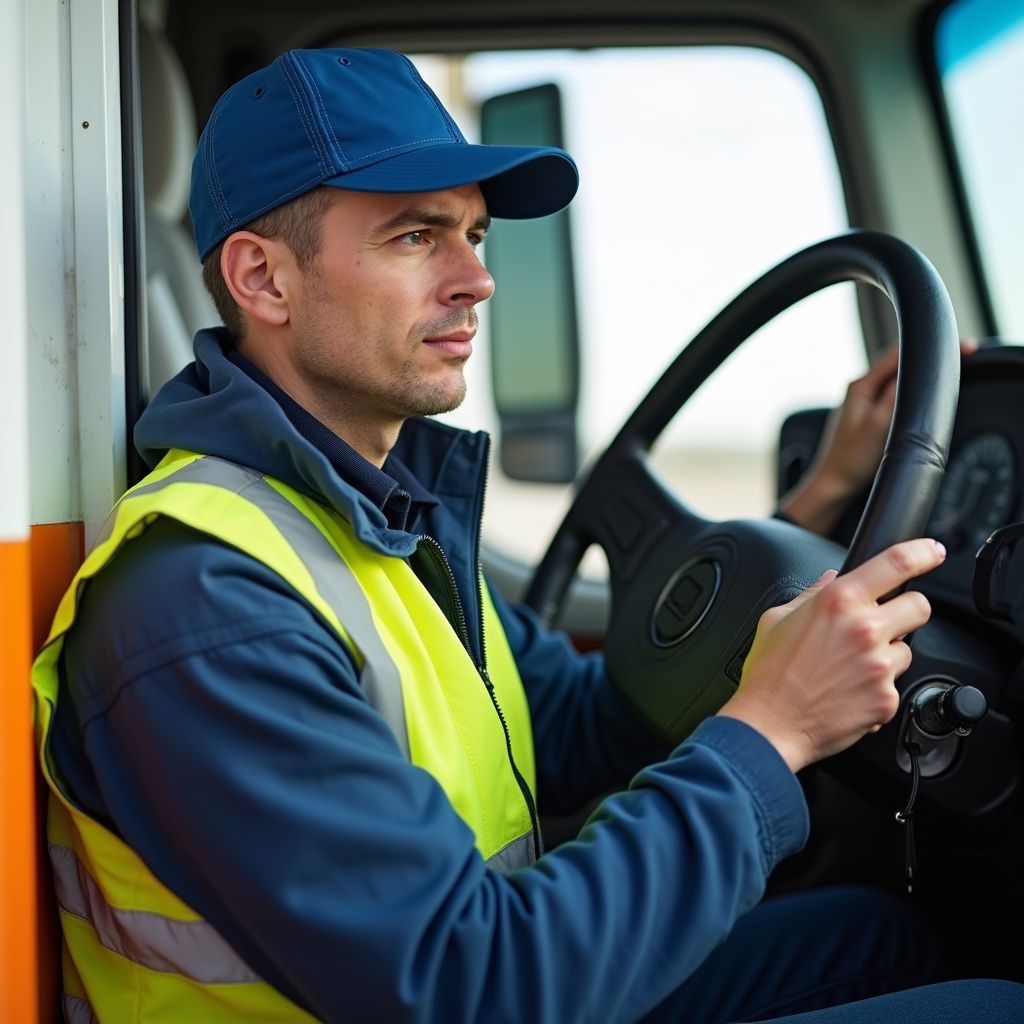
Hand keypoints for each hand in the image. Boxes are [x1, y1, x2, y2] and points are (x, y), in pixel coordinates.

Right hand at [718, 537, 945, 772]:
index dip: (922, 552)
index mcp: (837, 602)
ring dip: (887, 654)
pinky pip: (895, 685)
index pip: (896, 563)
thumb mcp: (777, 619)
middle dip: (905, 611)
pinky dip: (877, 688)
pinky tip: (848, 691)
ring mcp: (879, 666)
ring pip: (907, 649)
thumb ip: (810, 595)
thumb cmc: (768, 673)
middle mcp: (864, 630)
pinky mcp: (886, 699)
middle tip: (882, 624)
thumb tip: (829, 579)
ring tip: (851, 667)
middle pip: (919, 607)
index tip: (932, 552)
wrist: (769, 724)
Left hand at [779, 340, 977, 536]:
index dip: (928, 347)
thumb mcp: (880, 425)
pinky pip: (893, 394)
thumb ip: (896, 395)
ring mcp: (863, 402)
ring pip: (896, 378)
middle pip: (898, 363)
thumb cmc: (853, 460)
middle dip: (927, 357)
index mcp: (860, 386)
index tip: (960, 347)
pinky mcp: (868, 415)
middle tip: (961, 356)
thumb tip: (914, 370)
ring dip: (919, 373)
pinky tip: (923, 395)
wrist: (835, 485)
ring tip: (946, 372)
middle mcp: (860, 389)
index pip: (898, 354)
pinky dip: (910, 390)